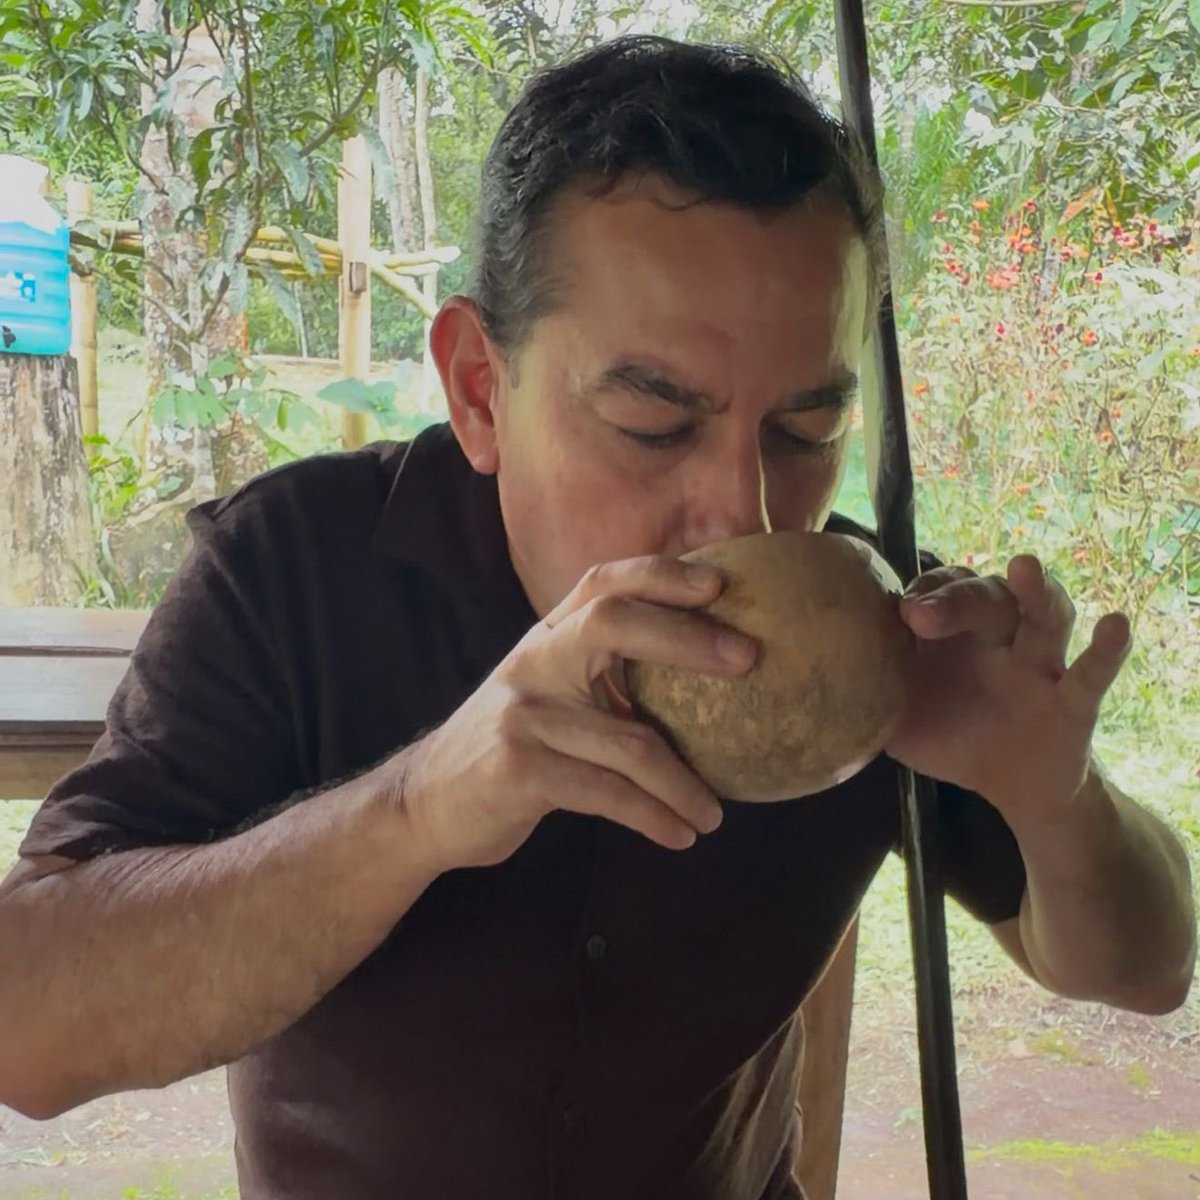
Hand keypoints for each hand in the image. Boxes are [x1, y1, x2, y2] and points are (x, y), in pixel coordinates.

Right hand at [394, 556, 756, 871]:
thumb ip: (601, 674)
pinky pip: (608, 793)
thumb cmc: (511, 747)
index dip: (661, 574)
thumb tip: (703, 671)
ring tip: (715, 813)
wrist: (425, 803)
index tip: (720, 583)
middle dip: (688, 639)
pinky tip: (680, 835)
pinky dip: (653, 817)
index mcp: (547, 638)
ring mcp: (523, 714)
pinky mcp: (519, 769)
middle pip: (613, 624)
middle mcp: (533, 662)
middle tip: (749, 660)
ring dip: (684, 784)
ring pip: (629, 741)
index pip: (604, 582)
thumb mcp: (548, 693)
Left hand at [885, 554, 1131, 827]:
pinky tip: (1115, 624)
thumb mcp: (897, 716)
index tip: (898, 612)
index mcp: (954, 634)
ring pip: (1043, 617)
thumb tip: (813, 679)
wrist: (1012, 785)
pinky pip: (1092, 673)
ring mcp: (1039, 664)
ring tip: (1025, 567)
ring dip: (1036, 591)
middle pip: (985, 597)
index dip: (921, 592)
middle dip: (955, 597)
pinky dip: (1107, 649)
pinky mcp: (1073, 701)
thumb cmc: (951, 734)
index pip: (939, 590)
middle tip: (920, 614)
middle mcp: (998, 637)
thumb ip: (863, 692)